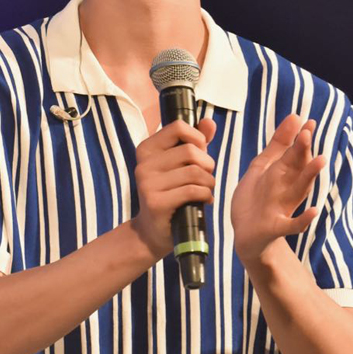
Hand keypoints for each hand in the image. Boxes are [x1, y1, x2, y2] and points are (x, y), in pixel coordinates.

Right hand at [131, 117, 216, 259]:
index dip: (197, 139)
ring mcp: (147, 184)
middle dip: (208, 165)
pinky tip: (204, 200)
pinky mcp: (156, 202)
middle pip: (190, 151)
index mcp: (146, 149)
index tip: (200, 154)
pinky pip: (192, 190)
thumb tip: (209, 122)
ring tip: (206, 190)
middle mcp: (143, 164)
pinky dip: (205, 195)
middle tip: (206, 177)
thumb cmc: (171, 193)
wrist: (152, 231)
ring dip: (209, 182)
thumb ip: (195, 142)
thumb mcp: (181, 164)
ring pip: (194, 172)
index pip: (178, 127)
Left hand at [231, 114, 326, 265]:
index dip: (300, 139)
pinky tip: (314, 211)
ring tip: (320, 161)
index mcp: (282, 174)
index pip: (294, 153)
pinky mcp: (276, 228)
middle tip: (308, 133)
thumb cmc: (257, 198)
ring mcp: (282, 208)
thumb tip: (295, 116)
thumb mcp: (263, 167)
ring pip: (299, 190)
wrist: (246, 234)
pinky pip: (291, 225)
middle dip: (302, 151)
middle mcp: (286, 189)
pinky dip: (303, 220)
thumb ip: (278, 144)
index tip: (309, 122)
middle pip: (296, 168)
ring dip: (309, 176)